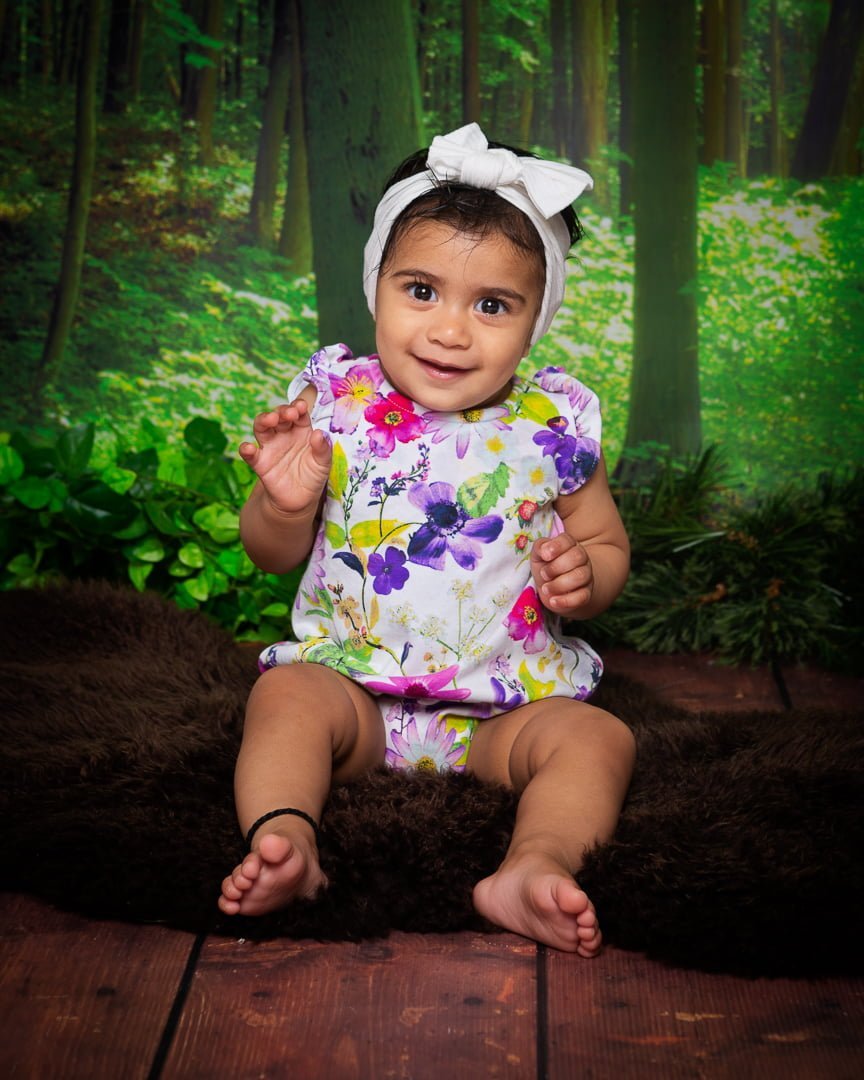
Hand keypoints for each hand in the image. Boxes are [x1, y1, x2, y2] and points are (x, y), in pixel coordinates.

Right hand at [239, 398, 331, 514]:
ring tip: (270, 419)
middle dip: (282, 411)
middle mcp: (283, 434)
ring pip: (262, 427)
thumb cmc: (312, 476)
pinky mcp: (260, 463)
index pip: (299, 414)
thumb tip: (320, 434)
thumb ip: (323, 449)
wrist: (300, 500)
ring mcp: (270, 447)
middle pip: (279, 416)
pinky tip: (248, 448)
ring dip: (264, 420)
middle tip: (289, 413)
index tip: (301, 407)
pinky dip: (246, 449)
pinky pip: (250, 454)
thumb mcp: (323, 464)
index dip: (298, 408)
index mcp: (301, 430)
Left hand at [530, 532, 593, 615]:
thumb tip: (544, 550)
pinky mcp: (586, 594)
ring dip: (559, 584)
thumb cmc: (545, 568)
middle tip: (544, 575)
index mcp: (569, 545)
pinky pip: (582, 597)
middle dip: (556, 567)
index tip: (545, 556)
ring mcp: (586, 576)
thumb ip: (539, 547)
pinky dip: (565, 600)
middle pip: (577, 556)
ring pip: (580, 576)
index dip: (556, 546)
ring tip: (545, 589)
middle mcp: (581, 558)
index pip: (568, 540)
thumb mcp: (538, 555)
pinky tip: (553, 601)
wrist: (554, 590)